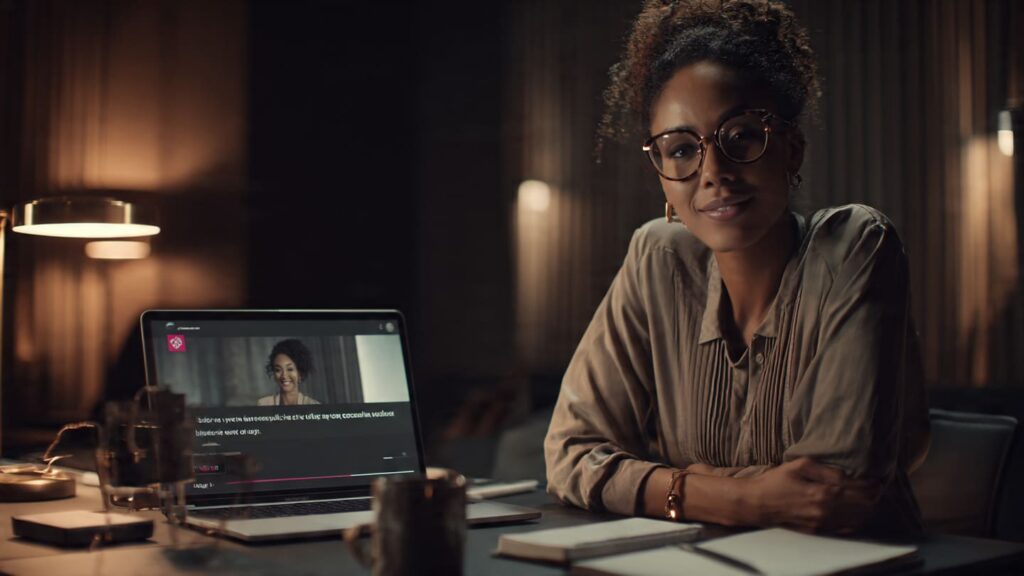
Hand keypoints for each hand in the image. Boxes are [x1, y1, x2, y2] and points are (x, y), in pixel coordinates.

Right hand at [746, 457, 880, 533]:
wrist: (758, 503)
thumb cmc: (776, 481)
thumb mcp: (799, 465)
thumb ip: (826, 470)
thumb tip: (846, 475)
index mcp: (823, 492)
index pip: (858, 489)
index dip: (872, 484)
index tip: (878, 478)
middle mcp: (826, 510)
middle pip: (862, 505)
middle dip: (873, 496)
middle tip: (878, 487)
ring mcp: (823, 522)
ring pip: (857, 519)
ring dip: (868, 509)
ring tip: (872, 499)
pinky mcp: (818, 530)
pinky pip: (846, 528)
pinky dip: (857, 521)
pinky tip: (859, 513)